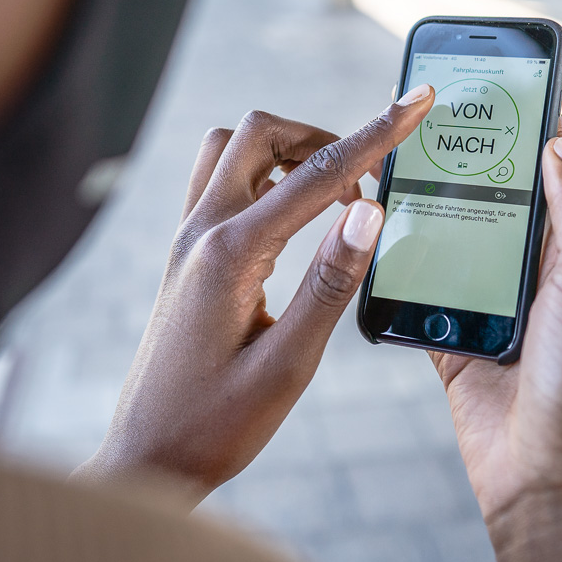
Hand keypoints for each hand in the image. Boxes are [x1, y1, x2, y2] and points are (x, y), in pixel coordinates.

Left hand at [75, 86, 435, 502]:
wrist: (145, 460)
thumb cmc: (214, 427)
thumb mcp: (288, 366)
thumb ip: (330, 284)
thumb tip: (369, 210)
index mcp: (230, 255)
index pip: (316, 175)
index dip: (375, 134)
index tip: (416, 101)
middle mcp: (200, 233)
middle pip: (259, 133)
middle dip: (322, 136)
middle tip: (369, 180)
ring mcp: (186, 242)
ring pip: (232, 150)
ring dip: (286, 152)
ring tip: (333, 196)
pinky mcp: (185, 257)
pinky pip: (221, 183)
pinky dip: (264, 178)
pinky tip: (295, 220)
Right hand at [432, 121, 561, 561]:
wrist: (551, 474)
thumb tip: (559, 141)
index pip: (553, 174)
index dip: (528, 129)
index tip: (496, 85)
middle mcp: (534, 275)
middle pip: (493, 201)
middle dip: (465, 162)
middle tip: (427, 117)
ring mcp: (491, 306)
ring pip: (450, 240)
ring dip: (425, 211)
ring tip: (391, 164)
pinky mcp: (453, 340)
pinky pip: (418, 292)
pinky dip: (397, 269)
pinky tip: (371, 235)